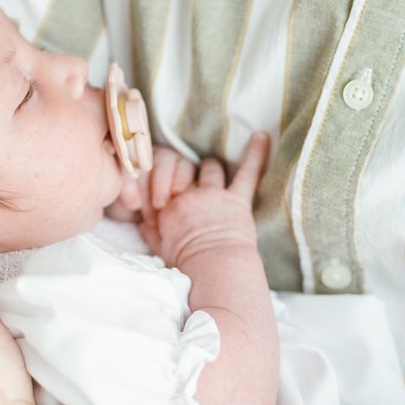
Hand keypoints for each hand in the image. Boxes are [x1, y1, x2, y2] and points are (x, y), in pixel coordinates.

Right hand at [141, 133, 268, 267]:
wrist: (213, 268)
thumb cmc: (187, 265)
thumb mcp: (160, 250)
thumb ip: (151, 232)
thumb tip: (143, 223)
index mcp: (168, 207)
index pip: (162, 183)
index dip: (163, 185)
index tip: (166, 194)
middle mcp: (189, 195)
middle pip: (184, 170)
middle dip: (184, 173)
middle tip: (188, 182)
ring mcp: (214, 195)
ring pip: (211, 167)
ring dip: (211, 167)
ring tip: (212, 167)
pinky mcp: (237, 199)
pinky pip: (247, 171)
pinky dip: (256, 154)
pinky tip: (261, 137)